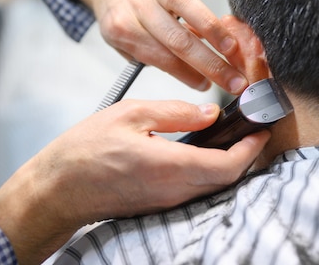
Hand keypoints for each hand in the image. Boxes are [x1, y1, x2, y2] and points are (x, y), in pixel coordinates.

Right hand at [0, 99, 269, 263]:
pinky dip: (211, 172)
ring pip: (213, 186)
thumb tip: (210, 114)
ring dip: (230, 164)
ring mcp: (167, 202)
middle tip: (252, 129)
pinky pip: (196, 190)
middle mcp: (174, 191)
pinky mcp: (159, 204)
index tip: (261, 129)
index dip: (251, 149)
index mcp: (169, 167)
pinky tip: (206, 151)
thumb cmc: (85, 150)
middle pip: (227, 179)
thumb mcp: (130, 115)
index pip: (228, 166)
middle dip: (247, 155)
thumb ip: (175, 113)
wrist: (57, 190)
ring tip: (234, 136)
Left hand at [70, 0, 248, 94]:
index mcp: (126, 31)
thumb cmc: (123, 15)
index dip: (189, 75)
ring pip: (182, 4)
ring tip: (231, 47)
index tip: (209, 86)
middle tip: (234, 80)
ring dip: (211, 28)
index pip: (163, 59)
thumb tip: (198, 77)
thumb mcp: (128, 43)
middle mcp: (139, 7)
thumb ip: (157, 58)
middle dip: (209, 64)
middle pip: (176, 40)